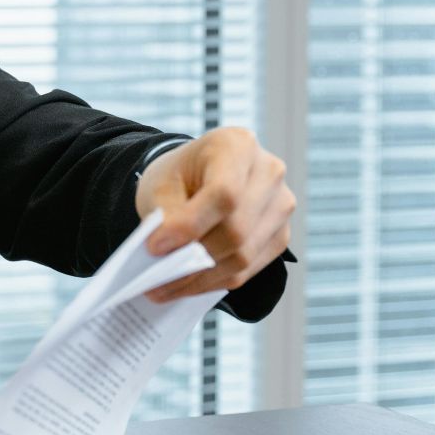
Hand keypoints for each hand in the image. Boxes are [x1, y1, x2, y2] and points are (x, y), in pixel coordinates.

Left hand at [133, 127, 294, 302]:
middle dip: (192, 260)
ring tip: (162, 289)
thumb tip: (168, 256)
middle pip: (236, 230)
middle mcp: (269, 172)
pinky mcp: (281, 235)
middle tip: (153, 279)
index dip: (190, 226)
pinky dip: (214, 282)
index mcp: (238, 145)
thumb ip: (167, 216)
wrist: (200, 176)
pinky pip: (249, 269)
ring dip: (200, 279)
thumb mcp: (162, 184)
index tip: (155, 246)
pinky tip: (186, 286)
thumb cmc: (180, 176)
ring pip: (243, 256)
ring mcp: (281, 205)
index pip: (224, 193)